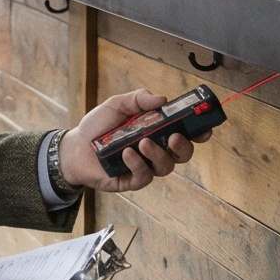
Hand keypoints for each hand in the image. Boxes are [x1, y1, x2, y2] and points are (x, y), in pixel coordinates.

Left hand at [59, 88, 196, 193]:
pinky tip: (126, 154)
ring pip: (165, 167)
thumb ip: (138, 99)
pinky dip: (137, 164)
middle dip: (184, 146)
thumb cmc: (98, 126)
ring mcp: (146, 166)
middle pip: (183, 154)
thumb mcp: (117, 105)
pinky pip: (144, 176)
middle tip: (173, 136)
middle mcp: (156, 150)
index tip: (204, 127)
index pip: (186, 133)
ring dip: (157, 154)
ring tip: (142, 142)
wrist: (75, 147)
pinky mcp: (132, 180)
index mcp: (157, 131)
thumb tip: (162, 99)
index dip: (200, 131)